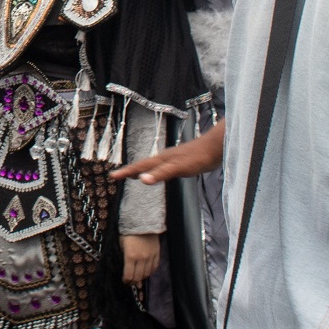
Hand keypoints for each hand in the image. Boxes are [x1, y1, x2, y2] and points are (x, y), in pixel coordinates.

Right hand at [111, 122, 225, 185]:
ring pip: (153, 166)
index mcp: (161, 159)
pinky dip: (156, 172)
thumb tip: (142, 180)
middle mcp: (165, 158)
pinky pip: (163, 168)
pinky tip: (161, 173)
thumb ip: (161, 174)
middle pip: (144, 165)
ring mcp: (173, 159)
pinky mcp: (182, 162)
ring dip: (143, 171)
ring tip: (134, 175)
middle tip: (118, 176)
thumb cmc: (198, 158)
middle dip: (131, 170)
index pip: (140, 167)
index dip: (126, 171)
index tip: (112, 176)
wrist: (216, 147)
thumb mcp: (178, 168)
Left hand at [121, 233, 160, 283]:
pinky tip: (146, 272)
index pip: (129, 275)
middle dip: (133, 281)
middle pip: (138, 276)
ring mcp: (150, 256)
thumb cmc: (128, 232)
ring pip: (147, 273)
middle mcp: (141, 258)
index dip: (126, 281)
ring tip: (137, 277)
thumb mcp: (120, 243)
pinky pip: (155, 267)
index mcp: (130, 256)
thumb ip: (122, 256)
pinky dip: (150, 272)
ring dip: (142, 277)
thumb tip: (122, 266)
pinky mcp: (157, 254)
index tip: (124, 281)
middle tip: (130, 282)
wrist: (142, 222)